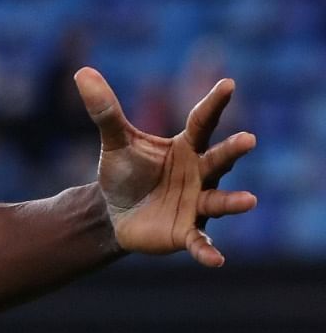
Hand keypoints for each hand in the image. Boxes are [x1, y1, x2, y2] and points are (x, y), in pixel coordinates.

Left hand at [77, 67, 257, 267]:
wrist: (113, 213)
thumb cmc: (124, 173)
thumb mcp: (115, 142)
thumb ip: (105, 111)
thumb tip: (83, 73)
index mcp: (186, 147)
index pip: (202, 122)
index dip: (214, 103)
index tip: (228, 84)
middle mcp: (200, 173)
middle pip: (219, 160)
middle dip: (233, 151)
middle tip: (248, 139)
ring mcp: (197, 204)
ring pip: (218, 201)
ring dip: (232, 203)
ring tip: (249, 200)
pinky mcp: (186, 231)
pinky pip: (200, 242)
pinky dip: (207, 251)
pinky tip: (216, 260)